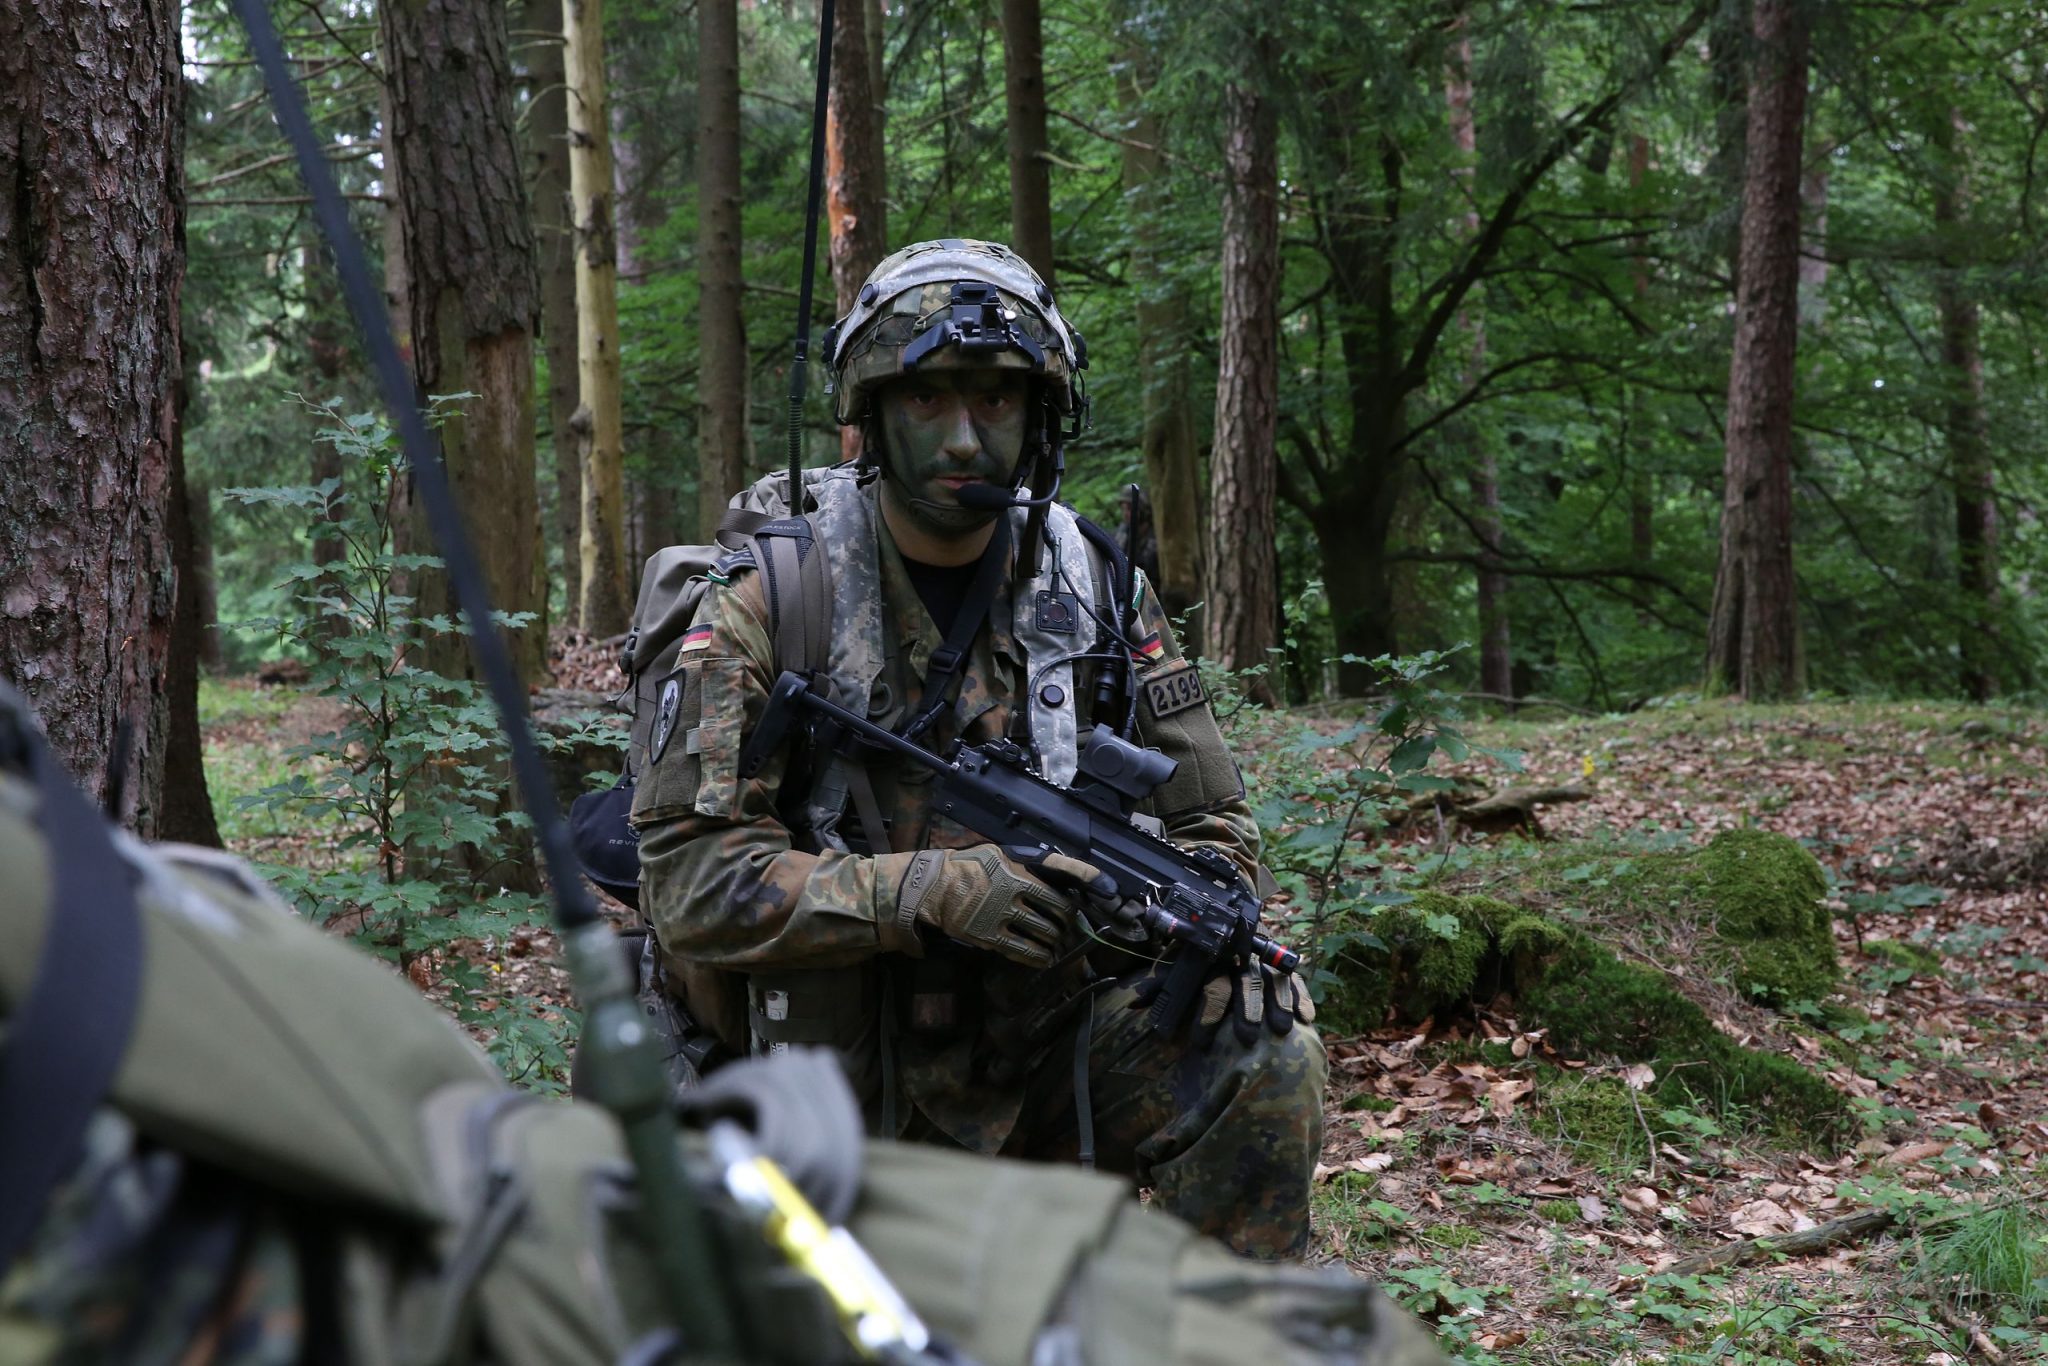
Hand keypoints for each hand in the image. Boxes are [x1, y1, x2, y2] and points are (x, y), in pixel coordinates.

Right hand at [890, 846, 1102, 968]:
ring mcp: (1002, 914)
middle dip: (1068, 921)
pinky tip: (1045, 959)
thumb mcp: (998, 855)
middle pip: (1057, 909)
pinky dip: (1038, 956)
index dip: (1088, 878)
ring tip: (1059, 943)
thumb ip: (1026, 864)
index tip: (1110, 891)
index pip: (1062, 868)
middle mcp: (1014, 889)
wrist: (932, 888)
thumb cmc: (968, 867)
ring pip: (1043, 932)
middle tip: (1070, 926)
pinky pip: (1022, 950)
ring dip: (1056, 940)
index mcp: (1018, 867)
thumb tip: (1059, 875)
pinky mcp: (990, 936)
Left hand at [1133, 959, 1314, 1046]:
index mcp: (1213, 958)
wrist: (1228, 911)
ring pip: (1274, 978)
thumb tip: (1133, 1004)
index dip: (1207, 1015)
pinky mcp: (1284, 962)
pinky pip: (1296, 977)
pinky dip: (1302, 996)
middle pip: (1245, 981)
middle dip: (1247, 1010)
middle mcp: (1240, 956)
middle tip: (1247, 1039)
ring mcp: (1265, 956)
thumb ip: (1161, 985)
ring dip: (1278, 1004)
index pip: (1211, 987)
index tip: (1201, 1044)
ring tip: (1282, 1030)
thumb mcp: (1178, 965)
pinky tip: (1306, 1018)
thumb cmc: (1199, 951)